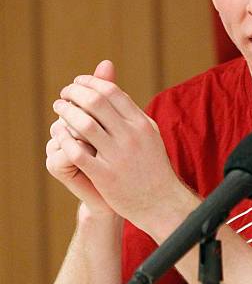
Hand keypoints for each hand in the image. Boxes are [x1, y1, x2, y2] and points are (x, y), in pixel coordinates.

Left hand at [50, 62, 192, 235]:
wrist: (160, 201)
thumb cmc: (152, 165)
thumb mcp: (148, 133)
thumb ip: (130, 110)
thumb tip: (111, 86)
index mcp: (141, 124)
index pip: (111, 91)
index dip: (90, 82)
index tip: (78, 83)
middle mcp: (131, 136)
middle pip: (95, 102)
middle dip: (74, 93)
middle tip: (64, 94)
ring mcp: (117, 157)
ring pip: (84, 124)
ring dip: (66, 112)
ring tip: (59, 108)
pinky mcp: (105, 176)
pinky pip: (77, 152)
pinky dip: (64, 138)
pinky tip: (58, 133)